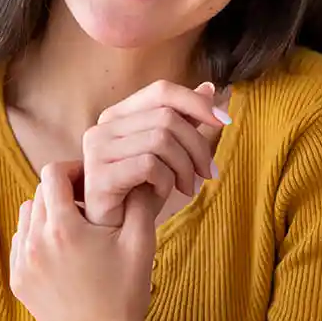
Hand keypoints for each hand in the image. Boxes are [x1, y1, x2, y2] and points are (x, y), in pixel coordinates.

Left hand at [10, 161, 164, 320]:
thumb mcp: (141, 244)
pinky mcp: (18, 281)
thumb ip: (139, 202)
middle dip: (61, 192)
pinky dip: (36, 239)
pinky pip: (20, 243)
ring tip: (74, 228)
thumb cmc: (127, 292)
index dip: (72, 170)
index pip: (52, 174)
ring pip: (26, 217)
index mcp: (63, 228)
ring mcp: (22, 263)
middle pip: (39, 193)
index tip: (89, 182)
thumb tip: (137, 173)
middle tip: (85, 204)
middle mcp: (35, 242)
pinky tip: (62, 252)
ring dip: (46, 214)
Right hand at [81, 79, 229, 228]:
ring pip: (161, 140)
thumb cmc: (138, 191)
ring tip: (187, 187)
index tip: (225, 123)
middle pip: (167, 117)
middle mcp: (102, 127)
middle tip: (207, 174)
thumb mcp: (167, 152)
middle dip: (197, 146)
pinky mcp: (99, 176)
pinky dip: (165, 180)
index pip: (161, 91)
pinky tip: (162, 193)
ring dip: (185, 167)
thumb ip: (183, 120)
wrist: (114, 232)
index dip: (196, 102)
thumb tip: (209, 88)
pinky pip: (149, 165)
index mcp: (117, 115)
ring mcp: (96, 150)